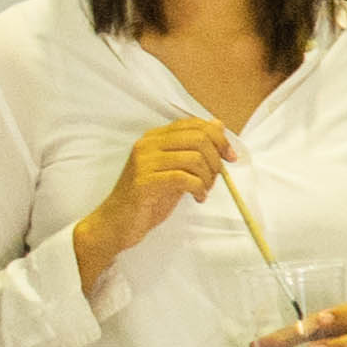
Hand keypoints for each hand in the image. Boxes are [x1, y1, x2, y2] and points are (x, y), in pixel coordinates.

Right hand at [73, 115, 236, 272]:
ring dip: (208, 177)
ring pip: (194, 158)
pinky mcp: (145, 182)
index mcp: (154, 138)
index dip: (218, 138)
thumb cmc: (147, 197)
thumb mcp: (173, 169)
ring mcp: (144, 162)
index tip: (230, 156)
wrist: (117, 223)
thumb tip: (218, 126)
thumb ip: (191, 149)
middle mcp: (147, 145)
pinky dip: (199, 188)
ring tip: (204, 190)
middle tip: (217, 178)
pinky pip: (184, 178)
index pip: (193, 124)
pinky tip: (197, 197)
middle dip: (216, 159)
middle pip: (198, 138)